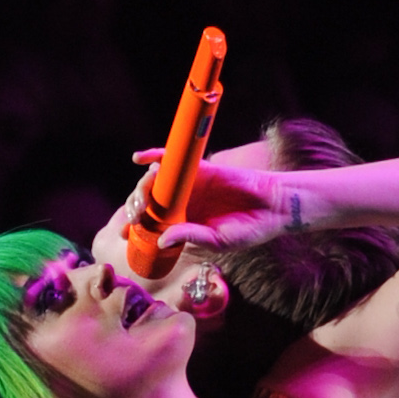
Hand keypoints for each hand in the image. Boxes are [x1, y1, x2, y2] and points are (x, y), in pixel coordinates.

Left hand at [143, 156, 306, 254]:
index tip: (126, 234)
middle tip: (134, 216)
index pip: (154, 226)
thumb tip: (161, 240)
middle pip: (151, 203)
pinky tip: (140, 158)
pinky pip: (173, 159)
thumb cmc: (248, 229)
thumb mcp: (217, 240)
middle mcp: (183, 205)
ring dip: (142, 187)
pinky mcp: (198, 167)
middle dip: (137, 208)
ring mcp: (189, 186)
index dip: (138, 229)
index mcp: (185, 226)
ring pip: (157, 182)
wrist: (272, 205)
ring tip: (140, 196)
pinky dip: (155, 156)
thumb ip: (190, 237)